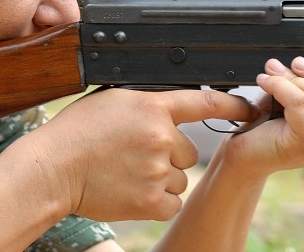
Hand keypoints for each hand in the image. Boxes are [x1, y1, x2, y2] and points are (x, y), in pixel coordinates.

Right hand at [25, 87, 255, 221]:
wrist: (53, 169)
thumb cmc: (75, 133)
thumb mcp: (110, 101)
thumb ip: (145, 102)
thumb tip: (168, 105)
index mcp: (151, 106)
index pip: (205, 102)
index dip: (234, 104)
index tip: (250, 107)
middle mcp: (160, 137)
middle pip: (188, 150)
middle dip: (168, 154)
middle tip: (134, 154)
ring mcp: (157, 170)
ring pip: (179, 177)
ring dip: (160, 177)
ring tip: (126, 171)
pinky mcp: (151, 201)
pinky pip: (172, 202)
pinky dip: (156, 200)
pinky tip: (131, 189)